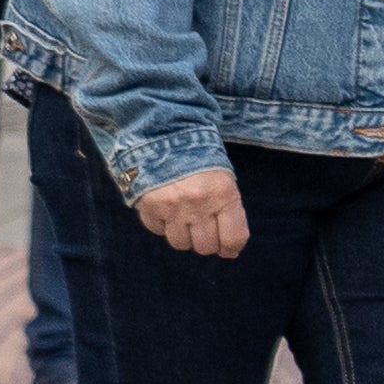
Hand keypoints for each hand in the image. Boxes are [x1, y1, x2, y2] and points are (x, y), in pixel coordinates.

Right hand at [134, 167, 249, 259]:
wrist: (163, 133)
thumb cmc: (199, 158)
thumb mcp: (223, 179)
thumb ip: (227, 210)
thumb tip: (228, 249)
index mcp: (223, 194)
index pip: (233, 239)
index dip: (231, 248)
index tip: (228, 249)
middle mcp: (198, 204)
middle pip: (206, 246)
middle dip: (206, 241)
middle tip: (203, 228)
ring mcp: (172, 207)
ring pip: (181, 243)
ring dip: (183, 235)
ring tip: (183, 217)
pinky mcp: (149, 207)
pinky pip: (158, 230)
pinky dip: (162, 224)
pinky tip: (165, 208)